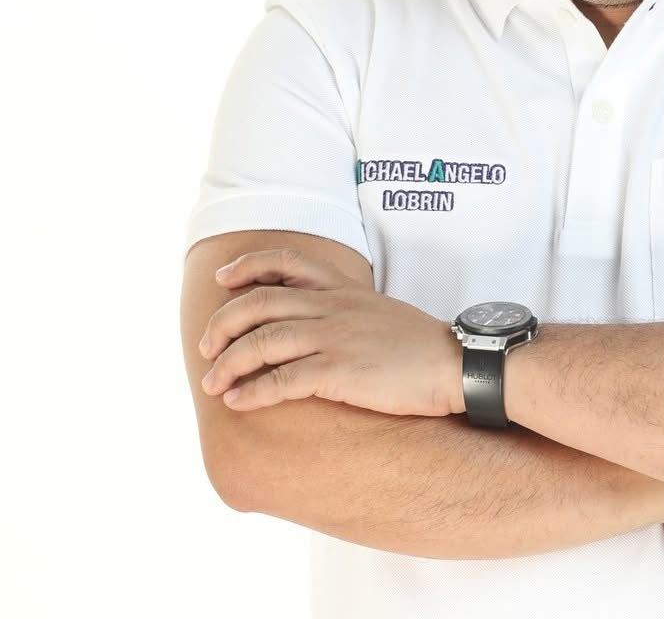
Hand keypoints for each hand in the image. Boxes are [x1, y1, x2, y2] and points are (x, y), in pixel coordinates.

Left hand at [196, 249, 460, 416]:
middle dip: (222, 324)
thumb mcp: (379, 311)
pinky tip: (238, 402)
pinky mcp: (340, 371)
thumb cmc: (420, 344)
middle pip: (258, 303)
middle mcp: (333, 306)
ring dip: (227, 364)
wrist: (456, 363)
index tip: (224, 279)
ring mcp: (335, 337)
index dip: (248, 267)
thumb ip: (344, 308)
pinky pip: (282, 380)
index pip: (286, 262)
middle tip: (206, 346)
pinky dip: (252, 392)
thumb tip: (315, 322)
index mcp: (343, 289)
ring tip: (212, 383)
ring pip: (261, 342)